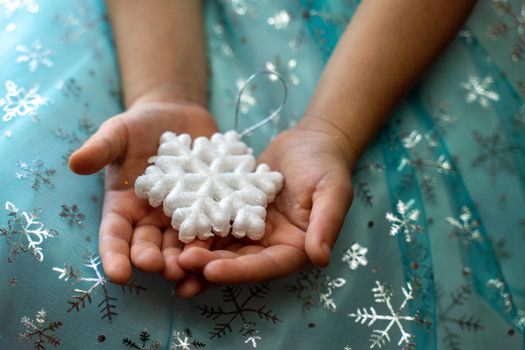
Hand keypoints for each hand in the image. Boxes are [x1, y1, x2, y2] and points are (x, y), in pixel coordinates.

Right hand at [69, 96, 217, 283]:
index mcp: (124, 208)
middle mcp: (153, 218)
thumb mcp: (117, 134)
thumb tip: (75, 163)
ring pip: (183, 241)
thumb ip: (100, 149)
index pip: (116, 236)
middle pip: (151, 245)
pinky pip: (215, 221)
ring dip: (187, 255)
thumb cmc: (139, 126)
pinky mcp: (210, 205)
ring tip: (193, 265)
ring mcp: (184, 214)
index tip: (119, 274)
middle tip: (164, 269)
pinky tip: (227, 240)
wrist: (176, 117)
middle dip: (156, 259)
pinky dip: (219, 232)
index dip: (116, 256)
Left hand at [176, 119, 354, 293]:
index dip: (239, 271)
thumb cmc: (327, 164)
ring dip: (196, 254)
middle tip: (179, 264)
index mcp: (295, 247)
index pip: (266, 266)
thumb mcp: (333, 191)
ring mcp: (251, 229)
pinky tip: (170, 229)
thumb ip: (327, 223)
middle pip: (238, 262)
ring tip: (166, 260)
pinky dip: (195, 228)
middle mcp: (270, 244)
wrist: (310, 141)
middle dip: (209, 266)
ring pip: (221, 247)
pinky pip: (213, 222)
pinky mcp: (235, 212)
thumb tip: (320, 258)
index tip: (211, 271)